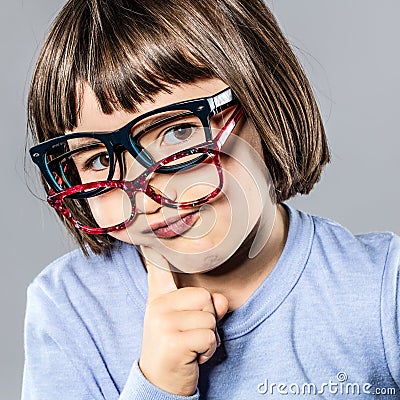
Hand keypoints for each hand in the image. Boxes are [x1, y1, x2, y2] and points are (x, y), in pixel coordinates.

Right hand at [138, 247, 228, 395]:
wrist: (160, 385)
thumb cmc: (178, 350)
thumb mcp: (190, 325)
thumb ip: (207, 308)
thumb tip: (221, 300)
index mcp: (160, 299)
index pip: (158, 271)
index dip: (155, 252)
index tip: (148, 236)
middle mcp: (158, 307)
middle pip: (204, 296)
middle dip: (208, 319)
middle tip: (192, 335)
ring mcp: (162, 323)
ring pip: (209, 317)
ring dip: (209, 337)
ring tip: (192, 346)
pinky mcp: (171, 341)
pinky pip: (208, 336)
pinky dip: (208, 350)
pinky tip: (193, 357)